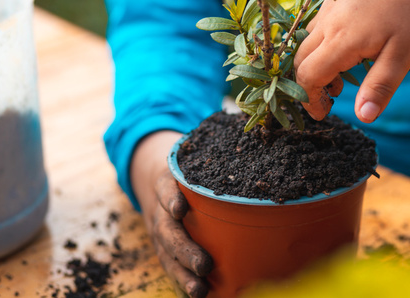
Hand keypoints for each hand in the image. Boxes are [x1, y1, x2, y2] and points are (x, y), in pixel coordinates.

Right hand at [130, 131, 212, 297]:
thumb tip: (256, 129)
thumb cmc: (189, 168)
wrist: (153, 178)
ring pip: (167, 255)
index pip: (166, 188)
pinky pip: (171, 267)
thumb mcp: (195, 155)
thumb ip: (219, 149)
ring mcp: (160, 232)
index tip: (180, 209)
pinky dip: (182, 282)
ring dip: (182, 273)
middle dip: (184, 248)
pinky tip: (200, 295)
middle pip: (167, 230)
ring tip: (199, 290)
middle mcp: (161, 208)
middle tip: (204, 263)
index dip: (171, 198)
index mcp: (168, 181)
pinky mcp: (164, 248)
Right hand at [294, 0, 409, 122]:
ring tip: (342, 75)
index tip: (323, 113)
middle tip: (332, 96)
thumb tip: (364, 117)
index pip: (308, 77)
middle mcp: (326, 24)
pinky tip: (343, 48)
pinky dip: (319, 46)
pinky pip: (314, 27)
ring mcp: (326, 9)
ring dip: (315, 65)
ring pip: (305, 44)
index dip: (310, 99)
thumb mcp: (403, 54)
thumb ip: (380, 86)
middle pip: (300, 62)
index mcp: (342, 41)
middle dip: (308, 85)